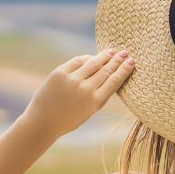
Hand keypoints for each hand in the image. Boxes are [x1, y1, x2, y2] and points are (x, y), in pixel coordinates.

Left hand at [21, 50, 135, 136]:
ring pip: (93, 63)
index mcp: (95, 102)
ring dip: (104, 56)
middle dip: (117, 60)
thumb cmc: (67, 119)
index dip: (124, 70)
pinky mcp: (60, 73)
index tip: (132, 62)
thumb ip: (99, 95)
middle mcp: (86, 89)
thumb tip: (108, 74)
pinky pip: (77, 61)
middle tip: (125, 53)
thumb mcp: (88, 111)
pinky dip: (86, 58)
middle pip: (106, 70)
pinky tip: (92, 57)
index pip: (114, 81)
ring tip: (112, 51)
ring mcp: (72, 80)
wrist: (42, 122)